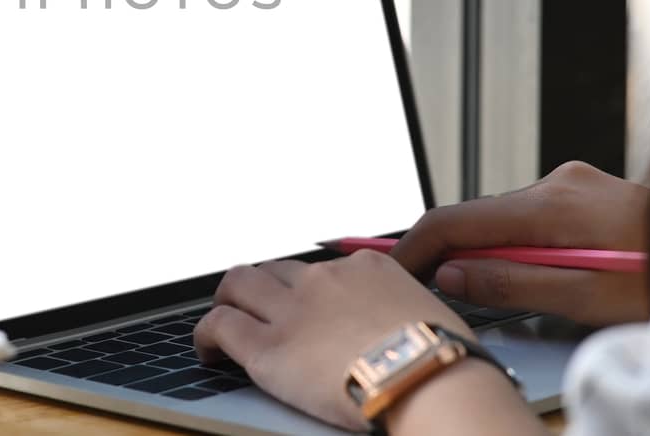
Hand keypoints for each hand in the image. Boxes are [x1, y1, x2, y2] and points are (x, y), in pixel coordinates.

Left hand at [194, 250, 509, 430]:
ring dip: (227, 299)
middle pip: (276, 268)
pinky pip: (221, 325)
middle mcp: (324, 279)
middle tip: (253, 304)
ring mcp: (293, 310)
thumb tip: (404, 326)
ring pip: (239, 284)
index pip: (325, 268)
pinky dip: (206, 333)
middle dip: (261, 284)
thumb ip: (403, 311)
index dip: (309, 288)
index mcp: (367, 268)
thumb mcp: (430, 314)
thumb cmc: (443, 360)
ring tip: (223, 318)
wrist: (430, 380)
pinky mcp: (269, 347)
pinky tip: (207, 349)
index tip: (307, 303)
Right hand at [390, 160, 649, 325]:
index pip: (457, 219)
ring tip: (488, 288)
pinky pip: (531, 217)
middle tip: (428, 286)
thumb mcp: (586, 298)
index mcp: (552, 205)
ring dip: (488, 251)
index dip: (417, 246)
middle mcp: (557, 183)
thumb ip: (513, 282)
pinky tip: (530, 270)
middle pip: (477, 217)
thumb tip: (453, 275)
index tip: (394, 268)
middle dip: (448, 251)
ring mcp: (573, 183)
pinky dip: (516, 243)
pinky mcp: (586, 193)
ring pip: (504, 218)